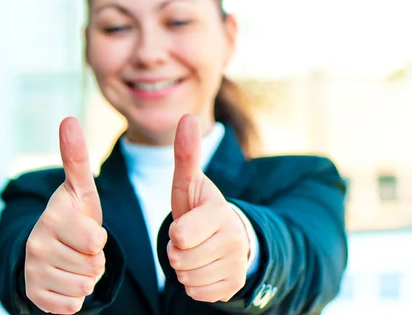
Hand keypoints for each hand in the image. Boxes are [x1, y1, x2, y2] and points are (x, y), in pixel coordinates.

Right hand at [25, 117, 106, 313]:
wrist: (52, 247)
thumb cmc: (75, 216)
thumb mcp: (80, 189)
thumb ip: (76, 158)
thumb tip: (68, 118)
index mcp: (51, 217)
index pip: (96, 242)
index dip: (101, 240)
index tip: (89, 231)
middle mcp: (36, 244)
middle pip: (92, 268)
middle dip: (95, 261)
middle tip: (82, 249)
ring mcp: (31, 271)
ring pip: (83, 288)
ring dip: (87, 279)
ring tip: (75, 262)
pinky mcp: (32, 294)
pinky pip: (71, 306)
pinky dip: (75, 297)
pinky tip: (66, 280)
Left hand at [168, 114, 249, 302]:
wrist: (225, 235)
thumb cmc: (199, 208)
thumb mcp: (189, 183)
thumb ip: (186, 155)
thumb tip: (187, 117)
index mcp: (220, 213)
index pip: (180, 235)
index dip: (174, 233)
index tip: (185, 225)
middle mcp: (234, 239)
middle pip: (181, 260)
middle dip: (178, 252)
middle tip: (189, 240)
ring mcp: (237, 265)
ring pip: (188, 279)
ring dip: (185, 268)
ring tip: (196, 251)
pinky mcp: (234, 285)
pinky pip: (198, 294)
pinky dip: (195, 284)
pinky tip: (204, 267)